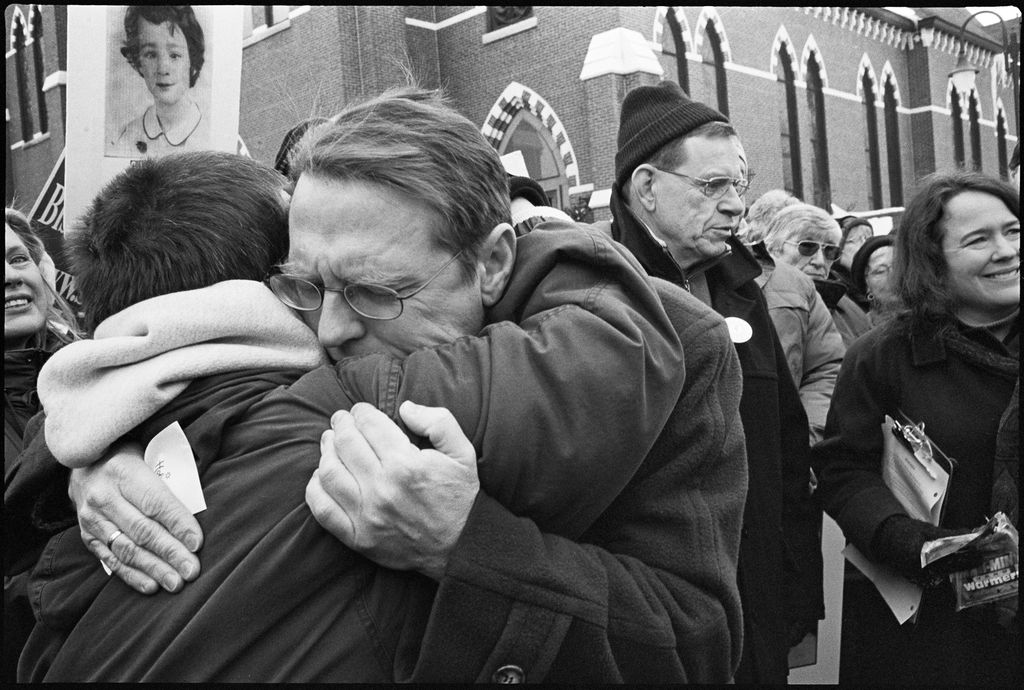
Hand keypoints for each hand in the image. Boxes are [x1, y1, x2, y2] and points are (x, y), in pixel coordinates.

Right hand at [69, 441, 202, 593]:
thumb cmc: (131, 458)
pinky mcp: (87, 536)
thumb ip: (171, 478)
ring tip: (176, 583)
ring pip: (127, 549)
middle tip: (192, 570)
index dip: (178, 524)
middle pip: (142, 530)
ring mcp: (92, 519)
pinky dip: (132, 575)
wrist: (86, 462)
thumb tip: (200, 507)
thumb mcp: (150, 455)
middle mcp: (103, 496)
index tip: (197, 543)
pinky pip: (111, 560)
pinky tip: (152, 585)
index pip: (155, 502)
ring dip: (154, 569)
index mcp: (123, 472)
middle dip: (170, 553)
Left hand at [306, 401, 478, 579]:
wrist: (461, 547)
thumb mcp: (462, 452)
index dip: (361, 412)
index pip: (369, 425)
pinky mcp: (357, 538)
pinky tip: (320, 475)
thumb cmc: (458, 496)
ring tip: (330, 441)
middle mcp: (382, 489)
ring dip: (326, 450)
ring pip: (329, 472)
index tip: (360, 410)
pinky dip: (314, 489)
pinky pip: (323, 509)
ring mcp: (366, 516)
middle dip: (341, 425)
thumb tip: (405, 407)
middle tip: (341, 420)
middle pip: (346, 444)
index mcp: (406, 465)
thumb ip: (438, 421)